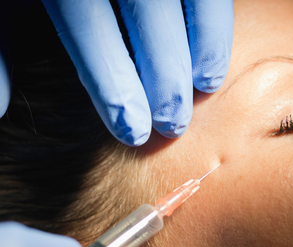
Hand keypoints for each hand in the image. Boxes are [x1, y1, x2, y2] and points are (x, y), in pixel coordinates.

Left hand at [0, 0, 233, 145]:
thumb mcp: (3, 4)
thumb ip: (0, 49)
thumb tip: (1, 105)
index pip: (91, 32)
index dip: (115, 85)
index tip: (134, 132)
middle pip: (147, 16)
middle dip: (166, 76)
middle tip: (173, 124)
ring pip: (185, 0)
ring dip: (203, 46)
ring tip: (204, 88)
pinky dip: (215, 21)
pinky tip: (212, 52)